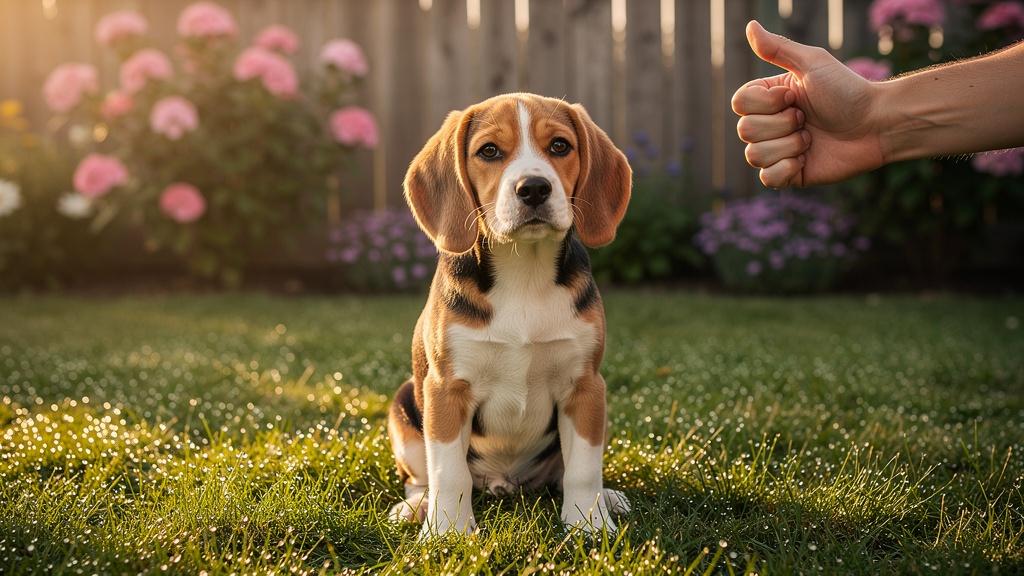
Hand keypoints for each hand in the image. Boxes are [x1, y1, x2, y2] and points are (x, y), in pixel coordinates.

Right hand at [732, 21, 885, 187]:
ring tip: (811, 138)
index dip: (766, 103)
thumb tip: (749, 26)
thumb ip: (778, 48)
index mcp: (770, 98)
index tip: (795, 96)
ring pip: (755, 156)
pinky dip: (786, 169)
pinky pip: (767, 179)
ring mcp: (777, 151)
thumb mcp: (812, 63)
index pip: (739, 103)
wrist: (876, 125)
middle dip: (782, 124)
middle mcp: (769, 124)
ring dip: (789, 145)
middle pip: (745, 130)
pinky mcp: (789, 175)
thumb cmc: (847, 90)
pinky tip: (806, 159)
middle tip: (809, 118)